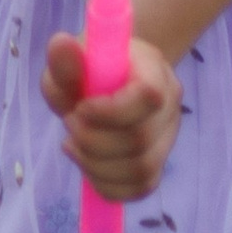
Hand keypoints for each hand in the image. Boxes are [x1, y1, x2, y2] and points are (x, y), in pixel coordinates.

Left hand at [44, 28, 181, 203]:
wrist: (107, 81)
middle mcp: (170, 105)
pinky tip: (87, 165)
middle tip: (69, 123)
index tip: (80, 107)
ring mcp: (168, 137)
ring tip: (73, 145)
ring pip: (142, 170)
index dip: (111, 111)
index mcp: (154, 71)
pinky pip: (141, 188)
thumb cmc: (88, 69)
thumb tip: (60, 44)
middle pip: (140, 140)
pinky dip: (108, 185)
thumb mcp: (70, 61)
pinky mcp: (158, 162)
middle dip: (93, 140)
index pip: (148, 97)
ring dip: (96, 165)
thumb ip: (64, 60)